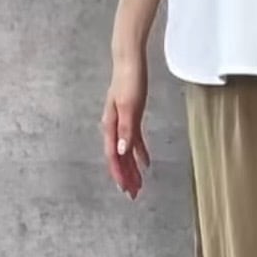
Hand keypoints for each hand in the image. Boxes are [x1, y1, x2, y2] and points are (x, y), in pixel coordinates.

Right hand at [100, 51, 150, 199]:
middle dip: (126, 176)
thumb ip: (126, 130)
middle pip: (119, 158)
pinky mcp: (130, 117)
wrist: (129, 62)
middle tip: (133, 194)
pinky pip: (133, 141)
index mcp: (111, 126)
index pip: (115, 156)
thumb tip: (122, 151)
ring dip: (131, 168)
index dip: (120, 174)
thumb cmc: (128, 81)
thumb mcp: (129, 106)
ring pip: (126, 152)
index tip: (126, 189)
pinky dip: (138, 153)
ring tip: (138, 184)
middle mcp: (114, 127)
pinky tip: (145, 163)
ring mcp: (122, 123)